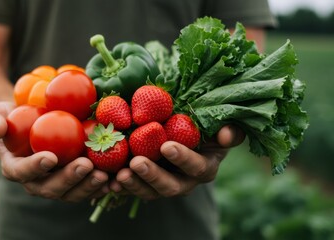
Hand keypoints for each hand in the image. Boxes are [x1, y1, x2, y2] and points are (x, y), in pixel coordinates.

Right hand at [0, 101, 109, 201]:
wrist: (25, 121)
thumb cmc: (7, 116)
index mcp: (14, 168)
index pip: (23, 172)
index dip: (36, 167)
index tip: (51, 156)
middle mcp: (34, 180)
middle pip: (50, 188)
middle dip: (69, 179)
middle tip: (86, 165)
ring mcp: (54, 182)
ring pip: (70, 192)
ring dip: (87, 186)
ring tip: (104, 175)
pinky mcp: (71, 179)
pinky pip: (84, 186)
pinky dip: (98, 185)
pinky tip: (113, 178)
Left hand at [112, 125, 245, 199]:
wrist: (186, 134)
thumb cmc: (204, 128)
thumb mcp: (218, 126)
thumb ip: (229, 130)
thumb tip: (227, 134)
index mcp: (205, 167)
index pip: (196, 167)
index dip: (183, 159)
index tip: (166, 146)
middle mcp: (186, 181)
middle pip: (171, 186)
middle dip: (153, 176)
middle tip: (136, 162)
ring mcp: (164, 185)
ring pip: (150, 192)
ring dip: (135, 184)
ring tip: (119, 175)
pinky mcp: (146, 185)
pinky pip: (134, 189)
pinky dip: (122, 187)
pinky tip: (109, 181)